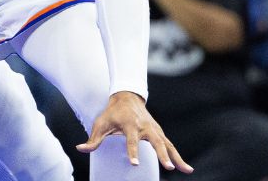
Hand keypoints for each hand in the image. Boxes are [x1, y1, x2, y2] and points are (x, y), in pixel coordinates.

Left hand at [77, 91, 191, 172]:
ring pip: (168, 144)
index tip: (134, 164)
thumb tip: (80, 149)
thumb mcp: (100, 123)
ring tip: (186, 171)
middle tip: (168, 168)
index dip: (132, 152)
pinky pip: (170, 146)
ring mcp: (154, 130)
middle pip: (156, 142)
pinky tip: (186, 168)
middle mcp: (145, 127)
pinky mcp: (159, 133)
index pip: (131, 140)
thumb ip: (93, 139)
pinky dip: (178, 156)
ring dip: (177, 157)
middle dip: (162, 155)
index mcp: (130, 124)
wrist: (127, 96)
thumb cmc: (112, 113)